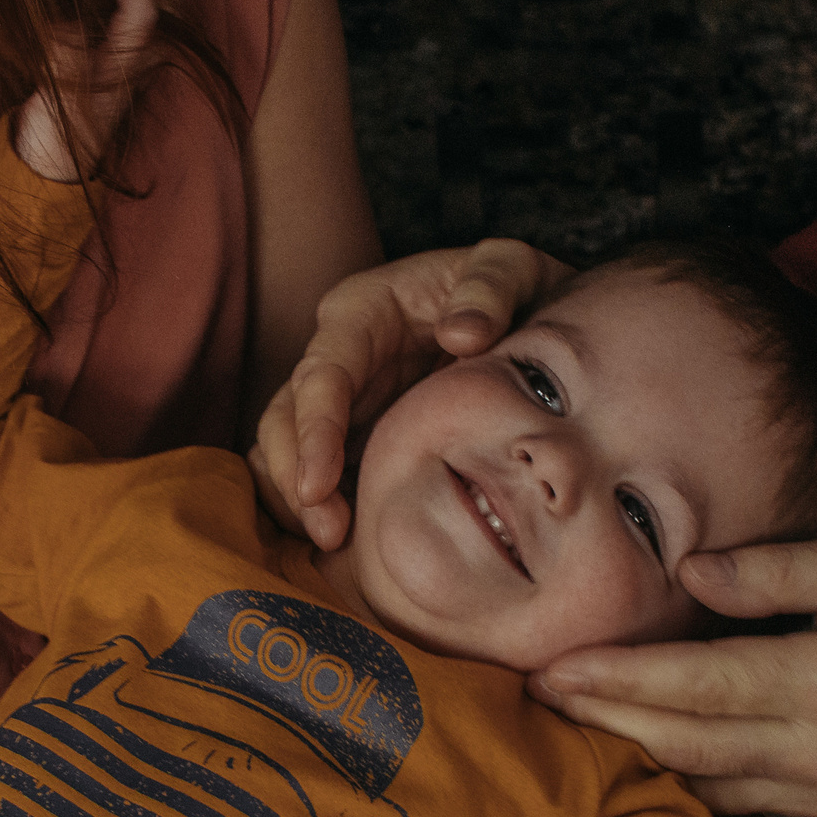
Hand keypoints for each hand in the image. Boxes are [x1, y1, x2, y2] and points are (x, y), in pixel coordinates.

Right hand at [13, 0, 180, 182]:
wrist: (56, 166)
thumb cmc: (56, 129)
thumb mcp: (54, 84)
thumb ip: (64, 47)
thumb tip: (70, 16)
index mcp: (127, 66)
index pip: (143, 9)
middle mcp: (139, 64)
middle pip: (166, 9)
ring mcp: (133, 66)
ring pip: (158, 15)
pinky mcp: (119, 68)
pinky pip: (139, 23)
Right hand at [248, 237, 570, 547]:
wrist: (533, 319)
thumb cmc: (515, 289)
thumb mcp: (511, 269)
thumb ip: (489, 288)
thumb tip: (461, 334)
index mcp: (363, 312)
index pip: (322, 372)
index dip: (314, 430)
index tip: (319, 482)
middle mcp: (339, 356)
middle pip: (285, 417)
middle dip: (295, 476)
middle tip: (329, 535)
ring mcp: (343, 400)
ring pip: (284, 449)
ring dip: (297, 499)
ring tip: (332, 546)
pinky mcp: (355, 437)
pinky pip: (311, 473)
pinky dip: (314, 508)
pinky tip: (344, 547)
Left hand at [531, 532, 816, 816]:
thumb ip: (778, 569)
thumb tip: (691, 570)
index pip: (705, 686)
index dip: (623, 679)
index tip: (556, 667)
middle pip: (687, 746)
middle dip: (603, 723)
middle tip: (532, 696)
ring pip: (702, 784)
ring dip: (630, 757)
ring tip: (564, 724)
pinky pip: (732, 801)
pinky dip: (676, 779)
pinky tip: (630, 751)